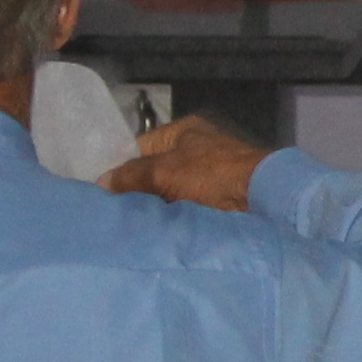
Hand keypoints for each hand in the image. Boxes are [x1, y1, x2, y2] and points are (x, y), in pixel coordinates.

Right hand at [102, 115, 269, 212]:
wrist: (261, 200)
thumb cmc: (212, 175)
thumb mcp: (165, 170)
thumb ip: (131, 175)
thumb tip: (101, 182)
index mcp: (183, 132)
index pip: (139, 147)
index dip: (120, 166)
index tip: (100, 189)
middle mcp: (194, 150)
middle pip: (152, 172)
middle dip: (135, 190)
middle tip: (111, 209)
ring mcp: (205, 176)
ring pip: (166, 192)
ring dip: (153, 206)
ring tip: (126, 222)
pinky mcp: (214, 199)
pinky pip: (181, 207)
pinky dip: (169, 216)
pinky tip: (151, 229)